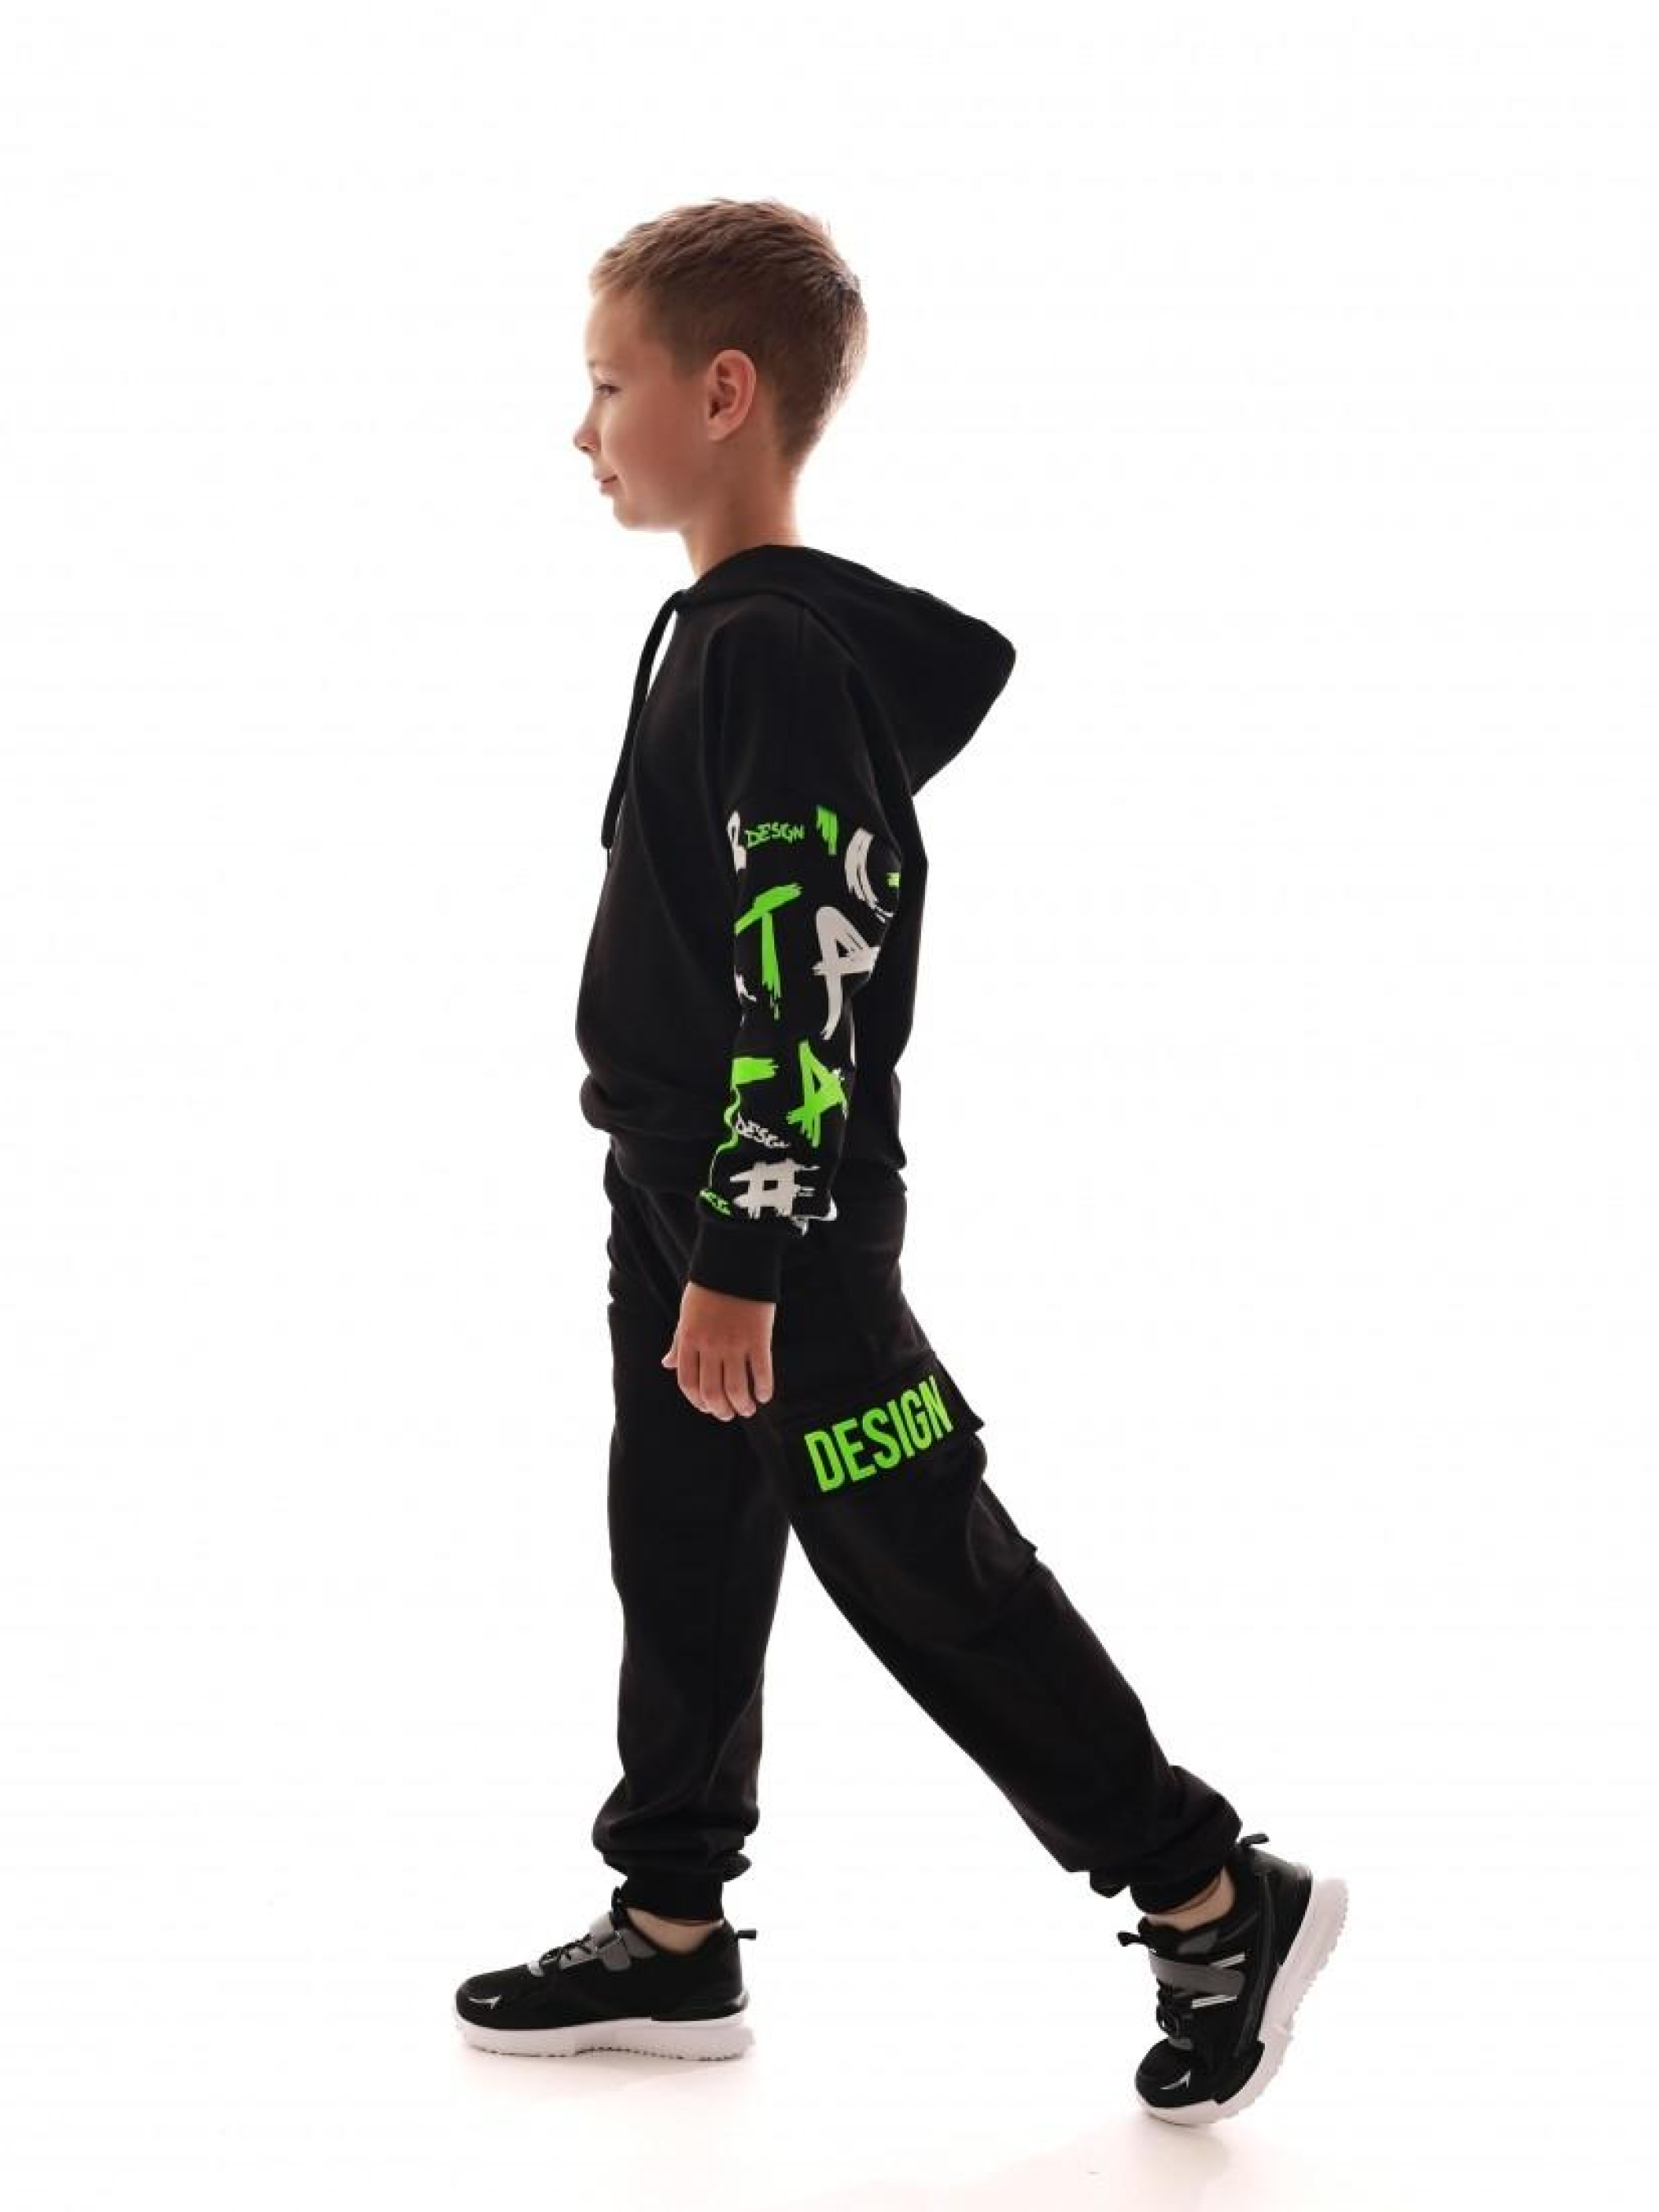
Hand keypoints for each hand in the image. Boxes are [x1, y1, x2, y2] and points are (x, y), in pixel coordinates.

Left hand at [661, 1281, 775, 1419]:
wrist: (735, 1260)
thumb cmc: (708, 1287)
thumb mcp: (686, 1314)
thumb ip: (678, 1342)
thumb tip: (666, 1365)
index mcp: (689, 1339)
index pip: (688, 1384)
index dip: (698, 1402)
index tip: (708, 1408)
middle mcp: (710, 1345)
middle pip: (712, 1392)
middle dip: (721, 1410)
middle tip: (730, 1414)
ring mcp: (735, 1343)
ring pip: (737, 1389)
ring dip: (743, 1405)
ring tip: (748, 1409)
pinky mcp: (758, 1338)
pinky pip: (762, 1372)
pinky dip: (764, 1389)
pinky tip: (765, 1395)